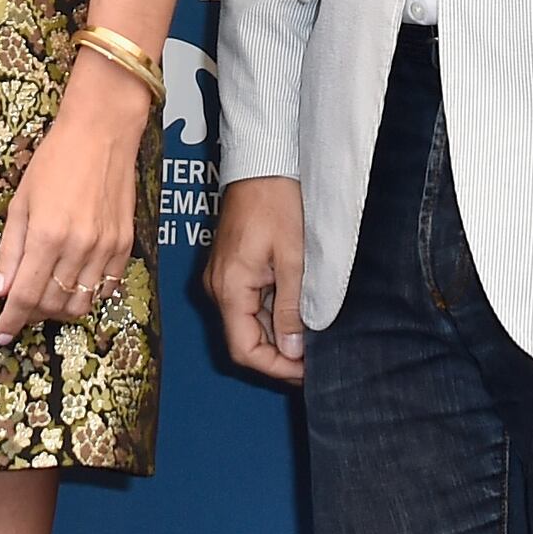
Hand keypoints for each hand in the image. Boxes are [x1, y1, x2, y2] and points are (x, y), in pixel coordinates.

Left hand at [0, 51, 151, 341]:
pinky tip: (74, 284)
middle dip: (32, 314)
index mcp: (47, 235)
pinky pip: (106, 288)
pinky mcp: (125, 245)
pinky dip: (88, 296)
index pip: (26, 295)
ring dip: (59, 310)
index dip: (12, 320)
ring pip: (82, 303)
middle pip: (53, 305)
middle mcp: (78, 247)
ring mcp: (106, 248)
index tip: (3, 335)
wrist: (102, 133)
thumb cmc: (54, 161)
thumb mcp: (20, 202)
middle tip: (21, 306)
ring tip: (46, 297)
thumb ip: (10, 250)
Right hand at [207, 176, 308, 384]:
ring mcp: (222, 277)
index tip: (306, 371)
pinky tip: (297, 311)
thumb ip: (292, 306)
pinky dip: (272, 313)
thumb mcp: (294, 258)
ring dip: (277, 333)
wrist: (263, 162)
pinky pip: (248, 303)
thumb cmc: (276, 200)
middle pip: (244, 339)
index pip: (244, 349)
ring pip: (248, 322)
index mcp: (229, 287)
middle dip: (279, 353)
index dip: (275, 367)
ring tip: (311, 336)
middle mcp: (218, 287)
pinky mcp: (231, 268)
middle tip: (314, 359)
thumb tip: (294, 349)